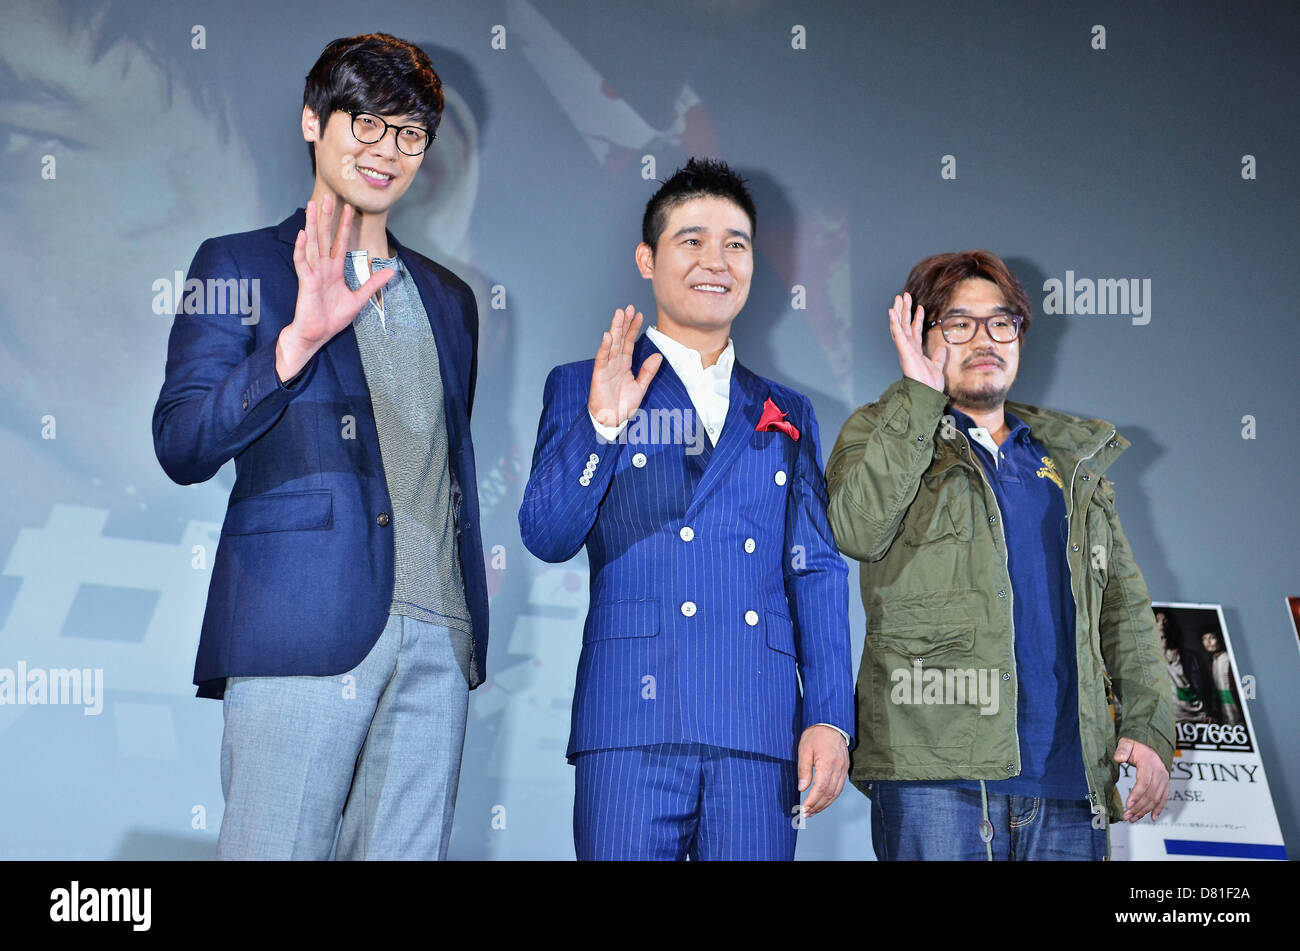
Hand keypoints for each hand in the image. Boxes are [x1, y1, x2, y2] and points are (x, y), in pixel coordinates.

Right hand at [276, 194, 395, 381]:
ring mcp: (313, 273)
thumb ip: (373, 284)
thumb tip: (391, 271)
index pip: (340, 242)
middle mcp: (323, 267)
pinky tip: (303, 234)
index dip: (345, 225)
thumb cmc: (333, 317)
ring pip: (312, 244)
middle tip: (329, 196)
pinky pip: (303, 262)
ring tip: (312, 206)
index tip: (350, 208)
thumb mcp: (359, 299)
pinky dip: (302, 249)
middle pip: (325, 236)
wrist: (317, 333)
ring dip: (312, 225)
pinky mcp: (306, 282)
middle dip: (327, 217)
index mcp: (334, 269)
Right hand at [587, 305, 661, 426]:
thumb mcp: (640, 387)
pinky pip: (602, 359)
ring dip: (615, 329)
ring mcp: (606, 367)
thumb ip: (648, 371)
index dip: (633, 328)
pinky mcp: (599, 375)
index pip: (629, 342)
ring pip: (611, 344)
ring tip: (619, 314)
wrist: (612, 422)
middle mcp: (615, 363)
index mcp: (624, 364)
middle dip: (624, 323)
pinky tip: (607, 335)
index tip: (639, 315)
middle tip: (628, 307)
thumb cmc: (622, 406)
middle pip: (620, 338)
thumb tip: (658, 356)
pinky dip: (604, 347)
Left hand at [796, 724, 848, 816]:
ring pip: (836, 793)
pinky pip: (839, 788)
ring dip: (824, 804)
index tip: (803, 809)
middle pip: (829, 794)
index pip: (820, 788)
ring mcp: (843, 769)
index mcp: (827, 763)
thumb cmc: (816, 734)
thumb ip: (804, 770)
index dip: (812, 801)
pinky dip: (831, 797)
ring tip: (812, 811)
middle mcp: (838, 768)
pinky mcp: (845, 769)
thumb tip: (802, 788)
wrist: (831, 723)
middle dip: (817, 806)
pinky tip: (823, 801)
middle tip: (806, 814)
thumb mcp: (804, 749)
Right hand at [888, 292, 947, 392]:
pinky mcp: (903, 350)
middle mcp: (908, 348)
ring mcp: (905, 348)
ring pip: (899, 326)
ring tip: (898, 298)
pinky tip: (892, 312)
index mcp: (915, 351)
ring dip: (898, 311)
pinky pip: (897, 334)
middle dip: (904, 310)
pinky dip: (894, 322)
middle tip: (904, 295)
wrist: (927, 393)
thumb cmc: (929, 384)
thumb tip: (942, 348)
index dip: (916, 318)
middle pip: (904, 324)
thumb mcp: (937, 366)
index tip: (920, 307)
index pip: (914, 331)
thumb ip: (938, 357)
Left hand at [1114, 736, 1169, 821]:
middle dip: (1138, 807)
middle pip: (1150, 794)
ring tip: (1133, 818)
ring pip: (1156, 799)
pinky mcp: (1165, 783)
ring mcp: (1164, 778)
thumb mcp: (1127, 742)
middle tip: (1127, 816)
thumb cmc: (1137, 742)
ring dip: (1145, 810)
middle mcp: (1159, 772)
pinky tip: (1152, 817)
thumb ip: (1122, 749)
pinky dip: (1159, 808)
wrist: (1151, 741)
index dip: (1136, 795)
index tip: (1128, 804)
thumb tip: (1118, 758)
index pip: (1144, 783)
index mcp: (1150, 763)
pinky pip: (1164, 798)